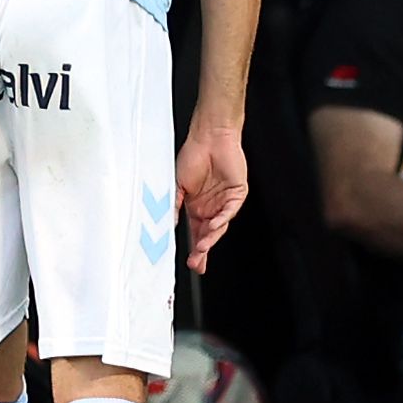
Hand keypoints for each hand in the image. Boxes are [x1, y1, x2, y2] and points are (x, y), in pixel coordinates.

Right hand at [175, 122, 247, 275]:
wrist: (209, 137)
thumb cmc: (192, 156)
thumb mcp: (176, 185)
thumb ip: (172, 205)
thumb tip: (166, 224)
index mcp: (197, 207)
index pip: (197, 233)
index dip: (196, 250)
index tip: (192, 264)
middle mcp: (212, 208)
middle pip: (209, 234)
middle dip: (203, 251)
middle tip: (197, 264)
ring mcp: (225, 202)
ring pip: (220, 225)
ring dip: (211, 237)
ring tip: (203, 247)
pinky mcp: (237, 194)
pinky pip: (230, 211)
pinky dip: (222, 219)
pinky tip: (214, 225)